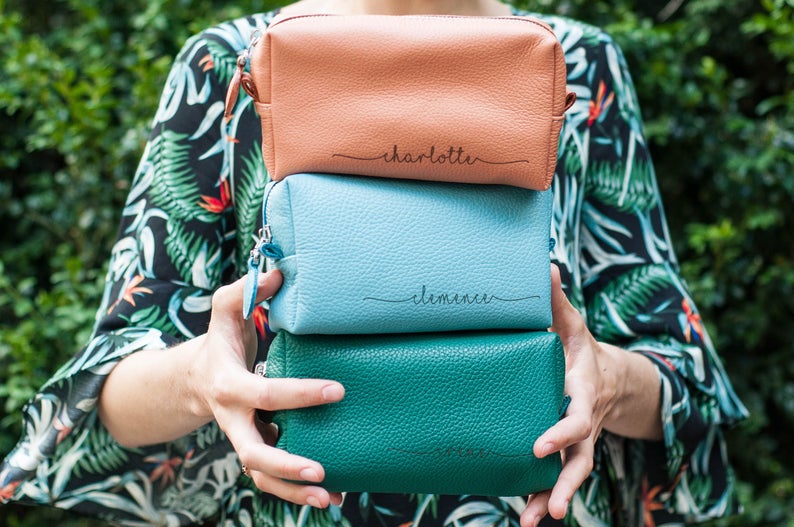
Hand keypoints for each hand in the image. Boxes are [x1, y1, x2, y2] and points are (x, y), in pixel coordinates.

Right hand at [191, 270, 344, 508]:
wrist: (196, 379)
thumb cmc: (219, 341)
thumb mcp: (224, 310)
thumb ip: (246, 291)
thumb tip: (278, 273)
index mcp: (228, 385)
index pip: (265, 393)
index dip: (300, 394)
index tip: (337, 390)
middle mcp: (233, 419)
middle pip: (252, 453)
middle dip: (286, 465)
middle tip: (322, 470)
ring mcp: (242, 439)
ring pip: (261, 477)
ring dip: (292, 492)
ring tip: (330, 498)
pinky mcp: (255, 449)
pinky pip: (271, 479)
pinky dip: (296, 493)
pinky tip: (334, 497)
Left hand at [520, 265, 618, 525]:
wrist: (607, 377)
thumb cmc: (581, 349)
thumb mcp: (572, 324)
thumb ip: (557, 302)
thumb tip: (547, 267)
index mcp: (583, 392)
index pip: (576, 417)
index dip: (561, 432)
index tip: (539, 446)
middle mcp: (583, 423)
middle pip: (580, 460)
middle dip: (565, 484)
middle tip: (552, 507)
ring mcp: (577, 443)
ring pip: (571, 476)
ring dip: (553, 499)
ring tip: (533, 522)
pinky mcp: (564, 452)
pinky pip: (556, 477)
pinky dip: (542, 496)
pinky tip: (525, 514)